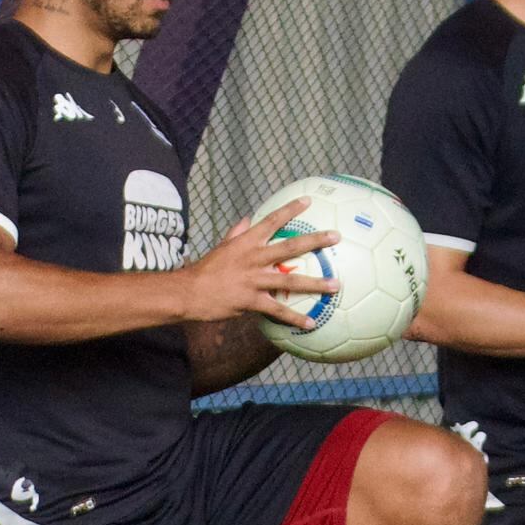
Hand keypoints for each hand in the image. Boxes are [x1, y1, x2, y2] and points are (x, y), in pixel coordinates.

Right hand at [179, 199, 342, 325]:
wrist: (188, 293)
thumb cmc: (204, 270)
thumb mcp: (221, 247)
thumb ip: (236, 233)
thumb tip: (246, 218)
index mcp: (246, 242)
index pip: (271, 221)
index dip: (290, 209)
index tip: (308, 201)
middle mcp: (253, 258)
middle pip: (290, 247)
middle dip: (315, 241)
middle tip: (336, 237)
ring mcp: (253, 280)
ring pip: (290, 281)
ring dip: (315, 283)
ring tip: (336, 285)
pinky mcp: (251, 301)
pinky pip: (278, 311)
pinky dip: (295, 318)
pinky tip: (312, 323)